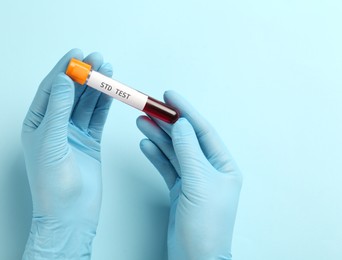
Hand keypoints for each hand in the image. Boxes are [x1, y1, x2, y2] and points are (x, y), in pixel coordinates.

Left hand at [21, 49, 112, 258]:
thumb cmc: (53, 182)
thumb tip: (64, 80)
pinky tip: (111, 92)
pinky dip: (105, 104)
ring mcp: (74, 133)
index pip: (51, 89)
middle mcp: (55, 125)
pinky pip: (98, 117)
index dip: (64, 70)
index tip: (77, 54)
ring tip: (108, 69)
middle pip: (72, 93)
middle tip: (98, 59)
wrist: (71, 212)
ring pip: (87, 103)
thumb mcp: (51, 141)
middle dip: (85, 75)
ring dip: (97, 87)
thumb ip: (59, 109)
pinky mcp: (91, 141)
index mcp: (38, 123)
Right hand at [137, 91, 241, 259]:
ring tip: (142, 121)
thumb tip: (181, 123)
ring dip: (158, 136)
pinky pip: (167, 167)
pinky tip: (146, 144)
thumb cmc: (206, 225)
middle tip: (150, 107)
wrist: (195, 258)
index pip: (203, 130)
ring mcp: (193, 180)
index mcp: (223, 166)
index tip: (170, 96)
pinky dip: (156, 155)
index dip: (186, 111)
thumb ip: (188, 150)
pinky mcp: (179, 190)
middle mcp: (209, 170)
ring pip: (174, 151)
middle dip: (167, 122)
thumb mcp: (198, 181)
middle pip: (185, 139)